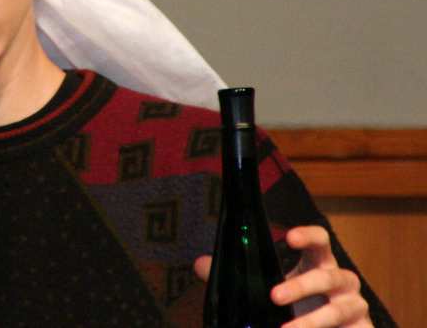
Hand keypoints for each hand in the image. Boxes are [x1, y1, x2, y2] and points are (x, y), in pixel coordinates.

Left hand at [194, 225, 371, 327]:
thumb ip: (236, 275)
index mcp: (318, 263)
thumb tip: (200, 264)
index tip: (288, 236)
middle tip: (274, 296)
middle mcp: (341, 281)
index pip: (321, 240)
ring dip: (314, 320)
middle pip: (328, 275)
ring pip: (340, 308)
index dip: (308, 235)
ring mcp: (354, 307)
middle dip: (301, 285)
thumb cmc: (295, 306)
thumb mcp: (267, 288)